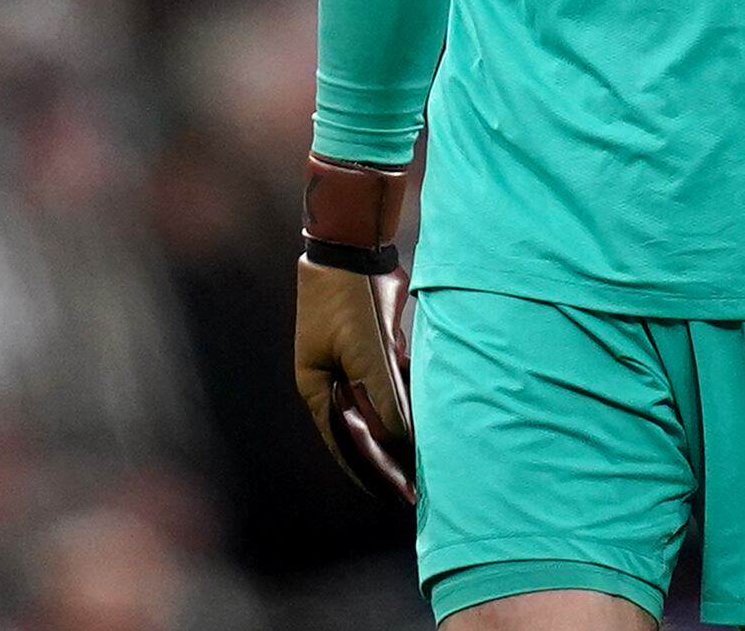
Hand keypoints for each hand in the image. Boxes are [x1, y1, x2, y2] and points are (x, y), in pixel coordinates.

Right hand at [293, 257, 413, 501]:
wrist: (353, 250)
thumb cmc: (350, 302)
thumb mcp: (368, 355)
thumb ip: (384, 398)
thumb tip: (401, 440)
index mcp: (318, 388)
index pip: (347, 442)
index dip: (375, 471)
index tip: (401, 494)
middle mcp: (332, 381)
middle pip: (362, 430)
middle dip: (389, 459)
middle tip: (416, 488)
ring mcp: (352, 363)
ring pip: (378, 407)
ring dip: (400, 430)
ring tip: (425, 459)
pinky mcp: (372, 346)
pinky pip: (389, 383)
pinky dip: (405, 399)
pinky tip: (426, 416)